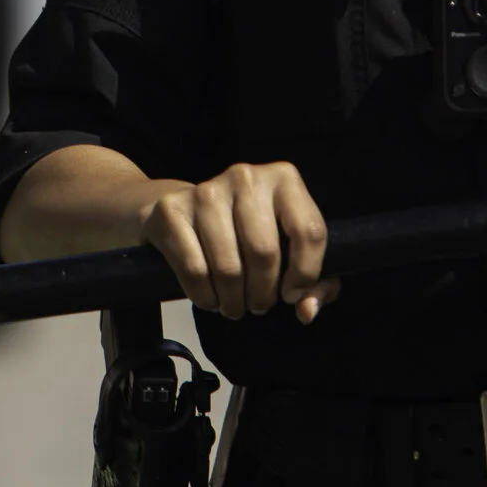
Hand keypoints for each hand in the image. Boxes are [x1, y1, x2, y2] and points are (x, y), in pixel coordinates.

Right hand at [139, 160, 342, 322]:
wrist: (185, 214)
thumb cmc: (247, 235)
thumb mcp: (290, 254)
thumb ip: (314, 285)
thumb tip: (306, 309)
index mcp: (283, 179)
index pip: (309, 230)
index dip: (306, 274)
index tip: (291, 294)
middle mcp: (245, 176)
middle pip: (264, 252)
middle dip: (263, 293)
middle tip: (258, 305)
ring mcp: (205, 190)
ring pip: (229, 266)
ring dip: (233, 300)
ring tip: (234, 305)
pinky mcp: (171, 209)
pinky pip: (194, 270)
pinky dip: (204, 296)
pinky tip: (209, 298)